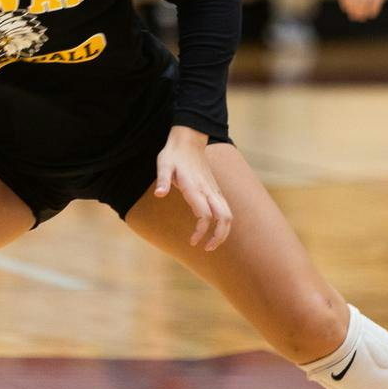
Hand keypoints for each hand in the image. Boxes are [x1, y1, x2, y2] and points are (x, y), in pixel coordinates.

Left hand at [154, 126, 231, 250]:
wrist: (189, 139)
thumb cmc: (174, 154)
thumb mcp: (164, 164)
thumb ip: (162, 180)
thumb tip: (159, 194)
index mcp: (196, 187)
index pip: (205, 215)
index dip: (201, 231)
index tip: (192, 241)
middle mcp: (209, 190)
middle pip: (224, 217)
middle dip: (219, 236)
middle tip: (207, 248)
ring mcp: (214, 189)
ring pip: (228, 214)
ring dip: (224, 231)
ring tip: (211, 244)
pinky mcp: (215, 189)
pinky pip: (225, 209)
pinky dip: (223, 223)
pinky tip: (213, 229)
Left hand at [338, 0, 387, 21]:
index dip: (346, 3)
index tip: (347, 10)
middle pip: (354, 1)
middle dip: (354, 11)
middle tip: (355, 18)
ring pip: (364, 4)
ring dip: (363, 13)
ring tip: (364, 17)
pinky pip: (375, 3)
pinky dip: (373, 10)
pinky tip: (373, 13)